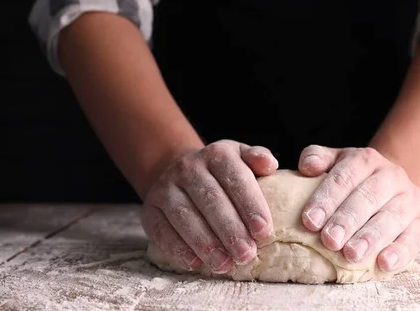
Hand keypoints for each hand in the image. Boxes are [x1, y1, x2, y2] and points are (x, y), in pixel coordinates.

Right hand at [141, 140, 277, 272]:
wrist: (179, 171)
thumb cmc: (221, 173)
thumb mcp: (241, 158)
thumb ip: (258, 158)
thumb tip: (270, 165)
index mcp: (217, 154)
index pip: (236, 178)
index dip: (250, 206)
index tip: (264, 232)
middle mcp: (189, 167)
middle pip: (211, 200)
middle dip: (230, 230)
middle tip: (246, 254)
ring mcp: (166, 187)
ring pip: (185, 217)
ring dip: (206, 244)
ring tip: (224, 264)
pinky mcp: (150, 208)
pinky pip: (162, 230)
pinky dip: (178, 249)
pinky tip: (195, 264)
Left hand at [298, 145, 419, 271]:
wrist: (390, 185)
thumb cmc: (352, 178)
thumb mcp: (335, 162)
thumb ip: (316, 158)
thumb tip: (307, 167)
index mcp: (367, 159)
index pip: (344, 177)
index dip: (326, 199)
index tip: (309, 221)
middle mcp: (392, 176)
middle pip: (368, 198)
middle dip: (347, 221)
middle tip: (329, 241)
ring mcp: (410, 199)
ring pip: (391, 218)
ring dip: (370, 238)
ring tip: (351, 255)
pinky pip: (414, 238)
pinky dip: (400, 252)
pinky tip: (384, 264)